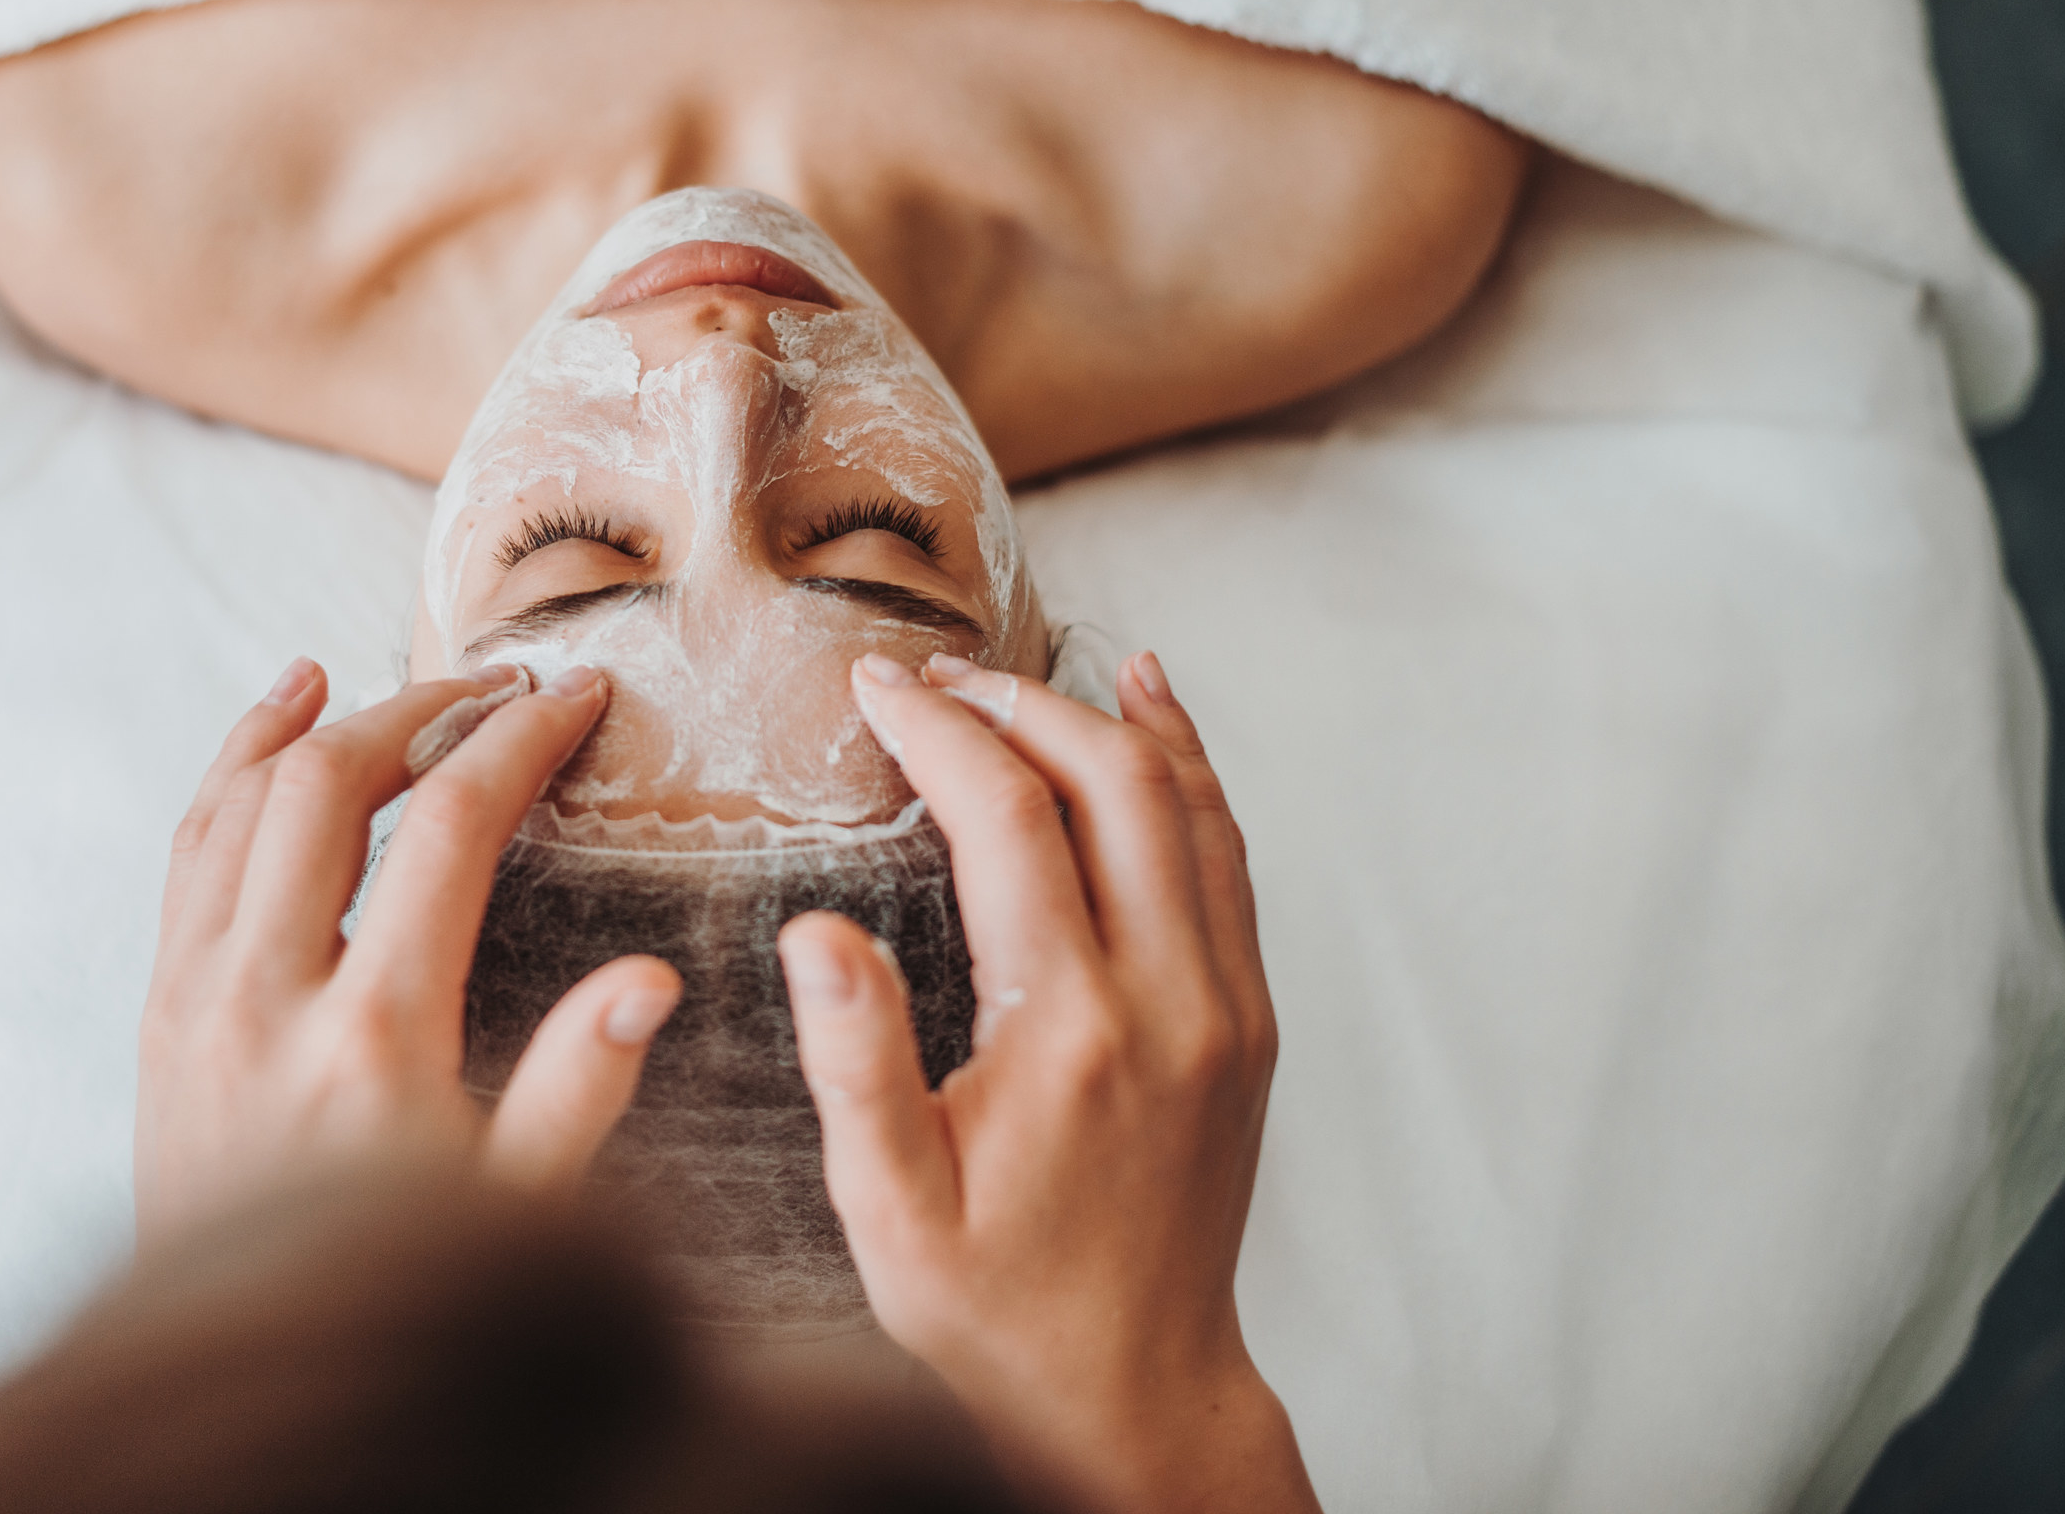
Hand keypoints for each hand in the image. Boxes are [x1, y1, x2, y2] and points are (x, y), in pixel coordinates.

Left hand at [135, 658, 681, 1244]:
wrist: (234, 1374)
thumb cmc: (389, 1286)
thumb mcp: (510, 1212)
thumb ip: (575, 1091)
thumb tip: (649, 983)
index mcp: (372, 1039)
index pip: (449, 833)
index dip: (518, 744)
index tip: (572, 700)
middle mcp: (268, 996)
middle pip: (333, 784)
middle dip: (424, 710)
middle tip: (500, 687)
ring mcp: (197, 996)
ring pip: (245, 800)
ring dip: (323, 722)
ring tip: (395, 679)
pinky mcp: (159, 1009)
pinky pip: (189, 849)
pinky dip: (234, 766)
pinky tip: (278, 717)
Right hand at [779, 650, 1317, 1513]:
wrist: (1134, 1392)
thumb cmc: (1000, 1311)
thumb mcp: (891, 1210)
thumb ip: (855, 1063)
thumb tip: (816, 933)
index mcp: (1071, 1031)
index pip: (1007, 819)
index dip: (935, 731)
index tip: (875, 687)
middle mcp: (1170, 999)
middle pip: (1114, 781)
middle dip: (1017, 703)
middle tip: (934, 678)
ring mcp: (1226, 1005)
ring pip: (1190, 806)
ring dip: (1109, 720)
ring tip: (1028, 673)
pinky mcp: (1249, 1021)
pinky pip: (1228, 858)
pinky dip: (1190, 773)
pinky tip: (1155, 720)